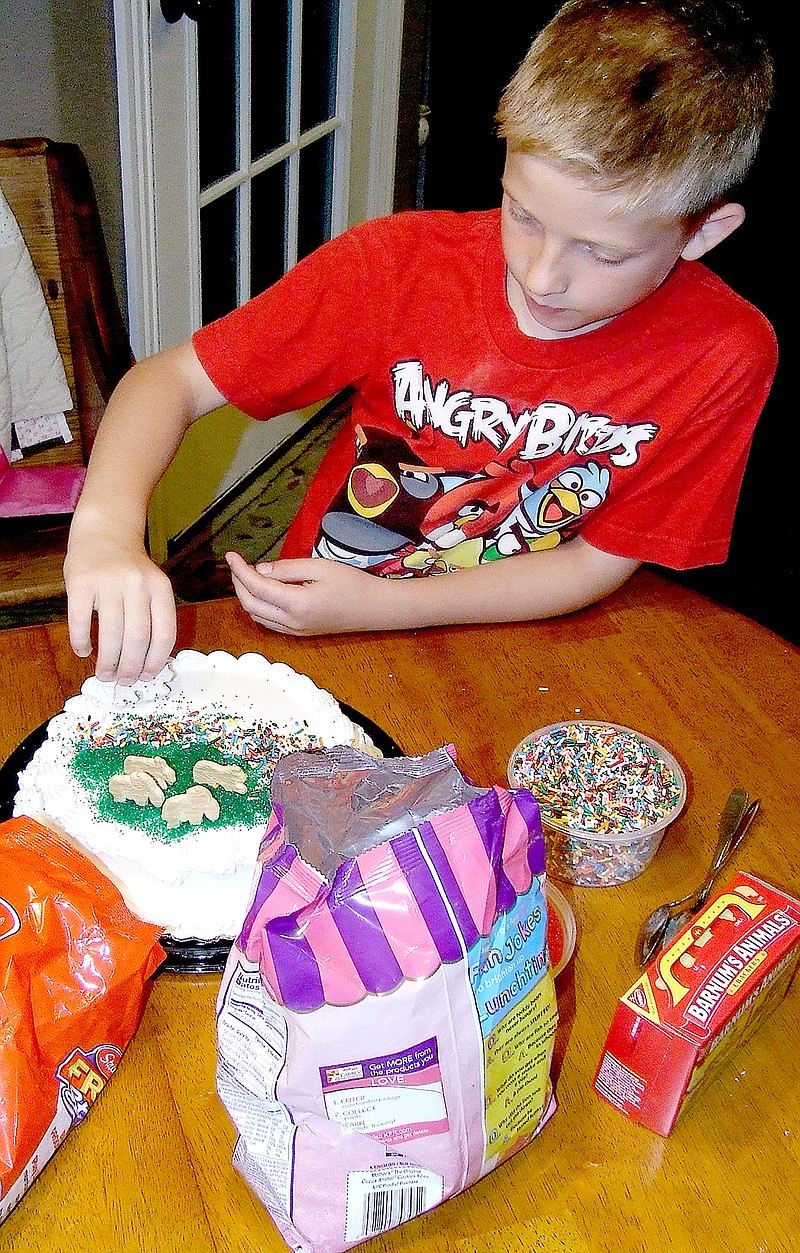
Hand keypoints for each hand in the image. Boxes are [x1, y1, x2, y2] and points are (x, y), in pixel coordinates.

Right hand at [65, 535, 176, 684]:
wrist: (105, 531)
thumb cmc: (129, 569)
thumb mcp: (151, 585)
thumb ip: (153, 615)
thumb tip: (147, 662)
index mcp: (160, 588)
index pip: (165, 632)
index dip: (157, 660)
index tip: (147, 676)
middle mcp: (137, 584)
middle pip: (138, 637)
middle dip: (131, 666)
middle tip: (123, 682)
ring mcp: (108, 582)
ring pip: (112, 632)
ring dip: (108, 660)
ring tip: (104, 675)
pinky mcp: (81, 582)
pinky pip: (80, 620)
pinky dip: (81, 641)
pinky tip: (83, 651)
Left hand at [226, 551, 387, 634]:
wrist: (375, 609)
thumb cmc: (353, 584)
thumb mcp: (320, 567)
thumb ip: (287, 569)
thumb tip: (260, 570)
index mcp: (297, 604)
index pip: (256, 586)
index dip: (240, 570)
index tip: (231, 555)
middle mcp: (292, 622)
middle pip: (250, 604)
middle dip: (238, 583)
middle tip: (237, 563)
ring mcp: (295, 631)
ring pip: (257, 615)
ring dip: (246, 595)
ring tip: (247, 575)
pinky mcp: (299, 633)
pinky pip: (268, 622)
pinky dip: (258, 606)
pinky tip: (262, 591)